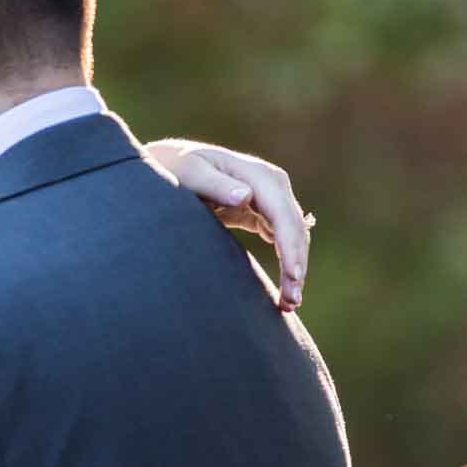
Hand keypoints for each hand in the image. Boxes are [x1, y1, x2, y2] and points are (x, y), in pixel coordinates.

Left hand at [142, 138, 313, 311]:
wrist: (170, 163)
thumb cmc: (175, 168)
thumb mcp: (190, 174)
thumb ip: (214, 184)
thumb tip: (245, 196)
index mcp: (256, 174)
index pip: (282, 212)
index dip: (290, 245)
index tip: (292, 275)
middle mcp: (269, 183)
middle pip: (294, 227)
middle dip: (297, 264)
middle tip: (291, 302)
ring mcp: (268, 197)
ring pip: (293, 235)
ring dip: (295, 268)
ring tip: (289, 303)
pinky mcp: (260, 211)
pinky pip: (282, 237)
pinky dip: (286, 261)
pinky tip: (285, 287)